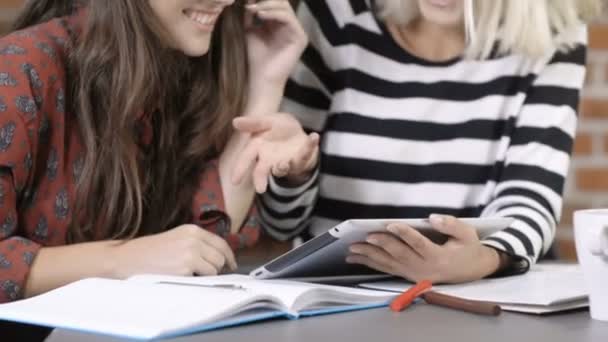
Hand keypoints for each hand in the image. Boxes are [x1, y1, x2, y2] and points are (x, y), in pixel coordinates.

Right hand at [111, 225, 236, 277]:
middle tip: (205, 273)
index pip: (220, 243)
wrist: (128, 259)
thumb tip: (218, 257)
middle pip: (220, 257)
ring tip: (188, 274)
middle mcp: (194, 239)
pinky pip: (203, 278)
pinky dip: (196, 281)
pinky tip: (181, 277)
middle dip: (216, 268)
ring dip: (206, 275)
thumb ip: (196, 243)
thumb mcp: (176, 239)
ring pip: (215, 269)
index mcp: (192, 230)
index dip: (229, 255)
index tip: (232, 264)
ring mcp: (191, 253)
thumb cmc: (149, 252)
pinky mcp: (186, 267)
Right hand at [231, 113, 318, 192]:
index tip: (234, 181)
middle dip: (261, 179)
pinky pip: (304, 155)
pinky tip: (314, 136)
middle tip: (261, 189)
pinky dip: (309, 146)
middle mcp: (269, 159)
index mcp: (257, 148)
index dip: (239, 169)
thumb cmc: (277, 129)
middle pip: (262, 171)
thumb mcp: (266, 122)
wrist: (298, 131)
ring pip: (282, 168)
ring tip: (283, 164)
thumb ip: (253, 123)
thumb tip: (235, 121)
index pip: (246, 159)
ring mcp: (285, 162)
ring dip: (283, 167)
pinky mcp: (300, 160)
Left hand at [245, 0, 307, 84]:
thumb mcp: (251, 30)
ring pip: (285, 7)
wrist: (262, 77)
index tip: (246, 0)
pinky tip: (260, 15)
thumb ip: (252, 14)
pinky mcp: (300, 37)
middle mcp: (291, 26)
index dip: (262, 0)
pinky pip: (288, 18)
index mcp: (281, 24)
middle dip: (265, 0)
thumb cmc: (256, 58)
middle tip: (249, 2)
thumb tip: (249, 0)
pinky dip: (273, 13)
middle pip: (282, 2)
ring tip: (252, 8)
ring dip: (267, 5)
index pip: (275, 3)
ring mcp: (297, 31)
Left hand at [347, 215, 502, 283]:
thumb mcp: (467, 233)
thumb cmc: (468, 248)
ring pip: (389, 265)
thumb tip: (433, 218)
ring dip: (369, 256)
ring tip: (352, 249)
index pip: (419, 244)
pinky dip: (371, 264)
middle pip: (399, 255)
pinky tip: (357, 258)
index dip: (404, 234)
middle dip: (381, 245)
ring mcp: (415, 274)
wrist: (472, 270)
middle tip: (365, 236)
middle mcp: (425, 268)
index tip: (390, 223)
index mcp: (439, 257)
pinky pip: (387, 270)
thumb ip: (451, 225)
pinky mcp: (408, 276)